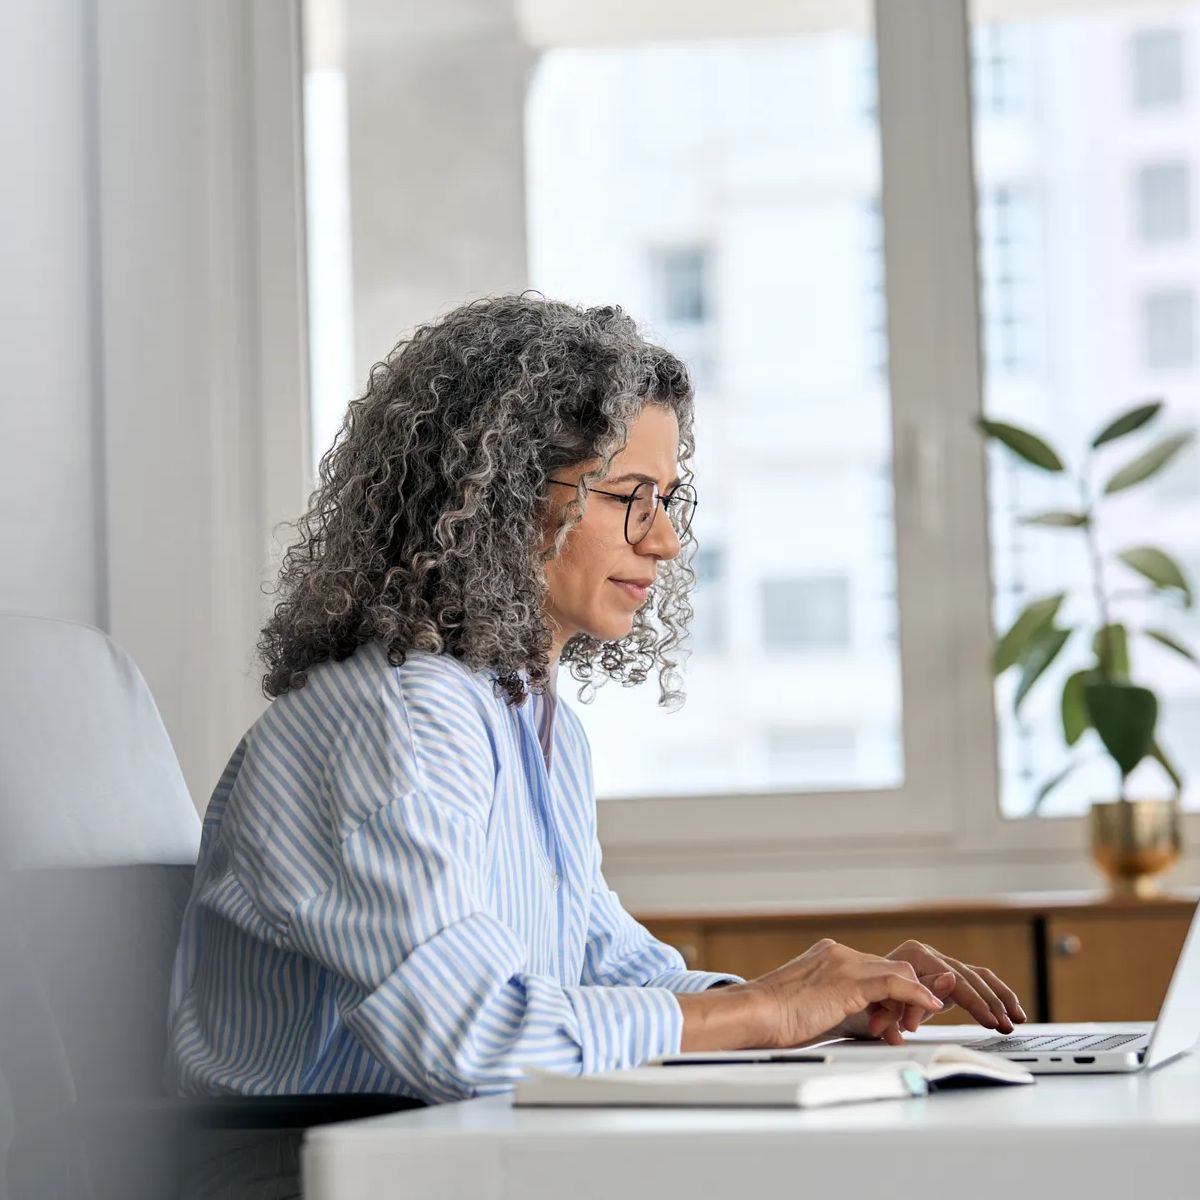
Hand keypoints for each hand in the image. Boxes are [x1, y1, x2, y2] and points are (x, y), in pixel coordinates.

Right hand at [741, 938, 945, 1049]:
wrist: (755, 1014)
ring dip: (911, 1002)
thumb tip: (880, 1029)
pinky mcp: (849, 980)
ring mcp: (844, 963)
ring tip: (910, 1027)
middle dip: (907, 997)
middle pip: (890, 968)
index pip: (875, 969)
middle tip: (910, 1024)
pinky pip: (896, 983)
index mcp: (828, 956)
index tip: (902, 1015)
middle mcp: (838, 953)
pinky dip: (917, 995)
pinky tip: (930, 1006)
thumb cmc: (775, 1020)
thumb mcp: (817, 1010)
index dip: (893, 993)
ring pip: (897, 973)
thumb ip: (847, 1011)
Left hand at [834, 940, 1028, 1044]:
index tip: (988, 1021)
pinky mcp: (945, 976)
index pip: (951, 978)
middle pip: (967, 976)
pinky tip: (1012, 1009)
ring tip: (1015, 1020)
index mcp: (912, 956)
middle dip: (987, 1003)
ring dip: (998, 998)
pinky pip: (976, 979)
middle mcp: (926, 954)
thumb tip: (950, 981)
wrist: (847, 998)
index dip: (971, 1001)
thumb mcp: (882, 1001)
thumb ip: (914, 993)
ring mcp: (937, 963)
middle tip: (1003, 1025)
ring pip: (977, 976)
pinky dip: (995, 993)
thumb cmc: (862, 1001)